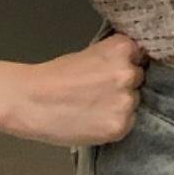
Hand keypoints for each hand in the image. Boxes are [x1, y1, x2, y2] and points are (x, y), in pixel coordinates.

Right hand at [13, 33, 147, 147]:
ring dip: (121, 104)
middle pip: (139, 78)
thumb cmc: (56, 76)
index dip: (128, 62)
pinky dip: (115, 122)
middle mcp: (128, 73)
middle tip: (100, 89)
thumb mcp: (90, 53)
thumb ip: (114, 58)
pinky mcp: (120, 126)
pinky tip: (95, 119)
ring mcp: (126, 101)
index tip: (115, 69)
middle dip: (125, 84)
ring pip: (134, 101)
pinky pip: (128, 122)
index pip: (141, 54)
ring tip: (95, 106)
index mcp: (121, 48)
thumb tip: (133, 63)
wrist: (32, 102)